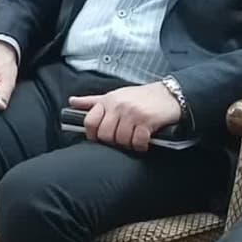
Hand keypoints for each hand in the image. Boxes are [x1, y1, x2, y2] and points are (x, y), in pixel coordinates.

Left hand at [68, 83, 182, 151]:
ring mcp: (132, 113)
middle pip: (105, 134)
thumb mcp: (115, 95)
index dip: (92, 134)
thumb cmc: (141, 97)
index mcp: (108, 100)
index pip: (90, 121)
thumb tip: (72, 102)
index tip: (99, 139)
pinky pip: (137, 142)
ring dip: (128, 145)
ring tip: (134, 139)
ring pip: (121, 140)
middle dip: (113, 142)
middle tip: (122, 140)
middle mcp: (118, 106)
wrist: (170, 95)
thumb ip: (93, 101)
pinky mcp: (147, 121)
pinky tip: (144, 141)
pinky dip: (140, 146)